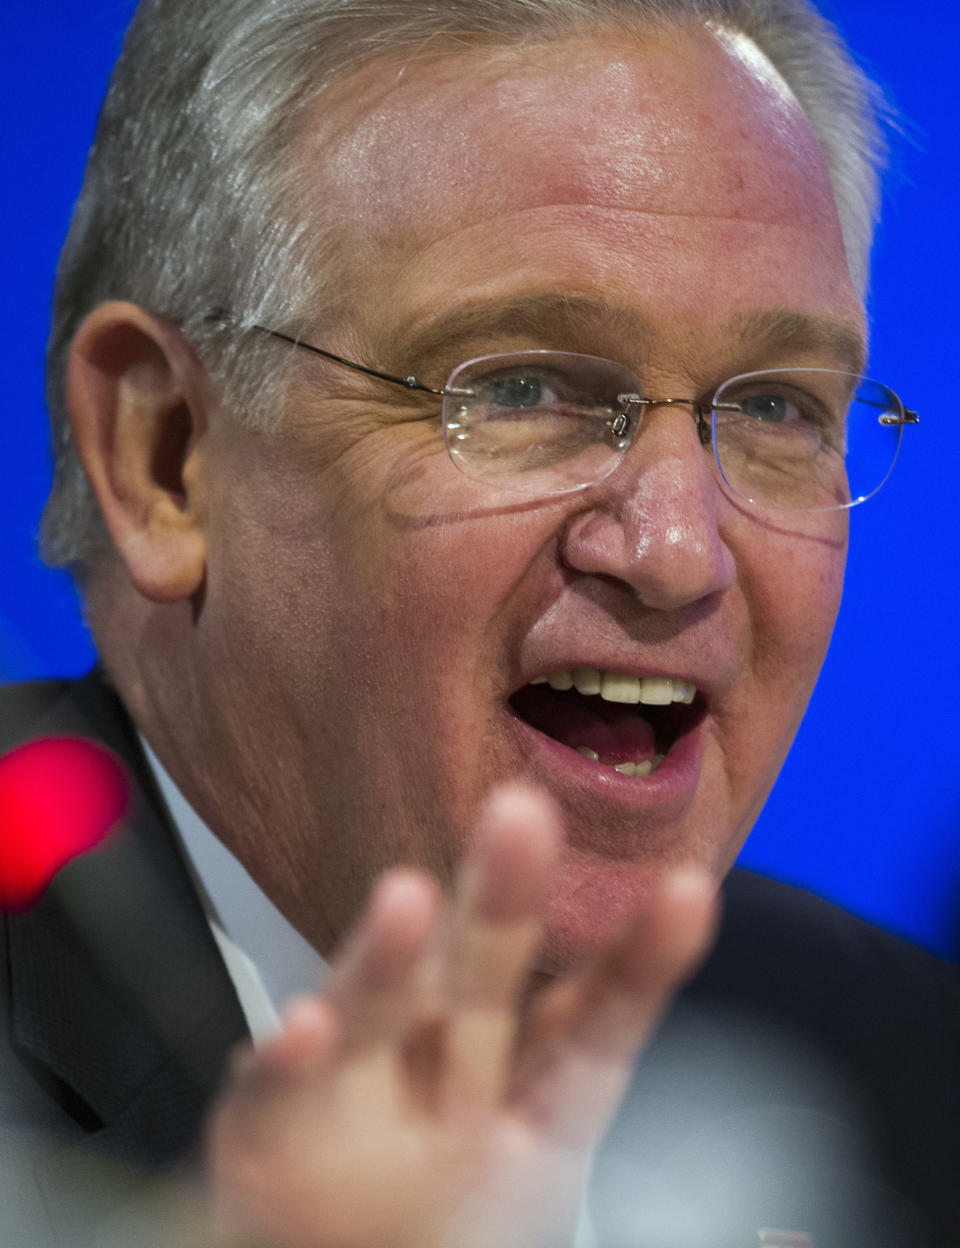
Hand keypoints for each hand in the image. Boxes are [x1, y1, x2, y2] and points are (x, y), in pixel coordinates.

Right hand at [205, 785, 717, 1247]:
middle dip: (503, 902)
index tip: (687, 895)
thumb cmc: (459, 1223)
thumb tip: (660, 958)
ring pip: (379, 1015)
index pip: (592, 1023)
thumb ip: (574, 1081)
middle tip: (522, 816)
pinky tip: (306, 1028)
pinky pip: (277, 1094)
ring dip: (389, 960)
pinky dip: (286, 1062)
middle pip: (483, 982)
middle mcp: (447, 1072)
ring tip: (406, 900)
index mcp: (526, 1090)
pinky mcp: (268, 1128)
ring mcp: (356, 1094)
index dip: (637, 965)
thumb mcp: (537, 1166)